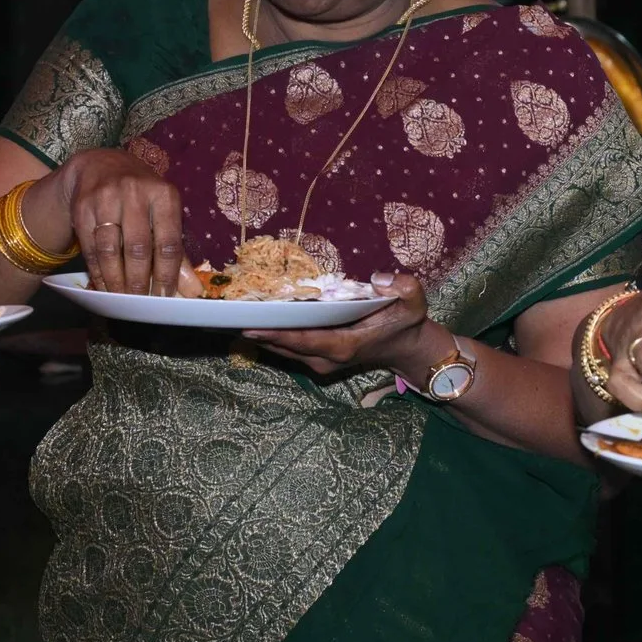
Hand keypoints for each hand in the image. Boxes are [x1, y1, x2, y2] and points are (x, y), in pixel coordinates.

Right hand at [44, 149, 187, 295]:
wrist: (99, 165)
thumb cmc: (141, 195)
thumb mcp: (163, 213)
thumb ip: (176, 251)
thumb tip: (191, 290)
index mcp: (163, 194)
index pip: (168, 242)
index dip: (166, 274)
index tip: (163, 297)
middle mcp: (135, 192)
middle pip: (138, 248)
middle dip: (139, 281)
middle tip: (140, 303)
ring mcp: (106, 198)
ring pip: (110, 250)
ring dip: (116, 280)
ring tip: (121, 298)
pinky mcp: (82, 208)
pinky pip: (91, 248)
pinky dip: (98, 271)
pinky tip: (104, 285)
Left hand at [244, 274, 436, 377]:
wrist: (405, 347)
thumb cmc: (406, 321)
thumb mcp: (414, 302)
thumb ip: (404, 287)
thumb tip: (378, 278)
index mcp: (346, 346)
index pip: (305, 340)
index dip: (277, 334)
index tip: (250, 325)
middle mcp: (328, 359)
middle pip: (285, 346)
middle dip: (258, 332)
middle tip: (227, 316)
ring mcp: (320, 362)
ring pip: (283, 350)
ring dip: (260, 334)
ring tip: (231, 317)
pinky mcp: (316, 358)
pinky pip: (288, 348)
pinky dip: (271, 335)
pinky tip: (252, 320)